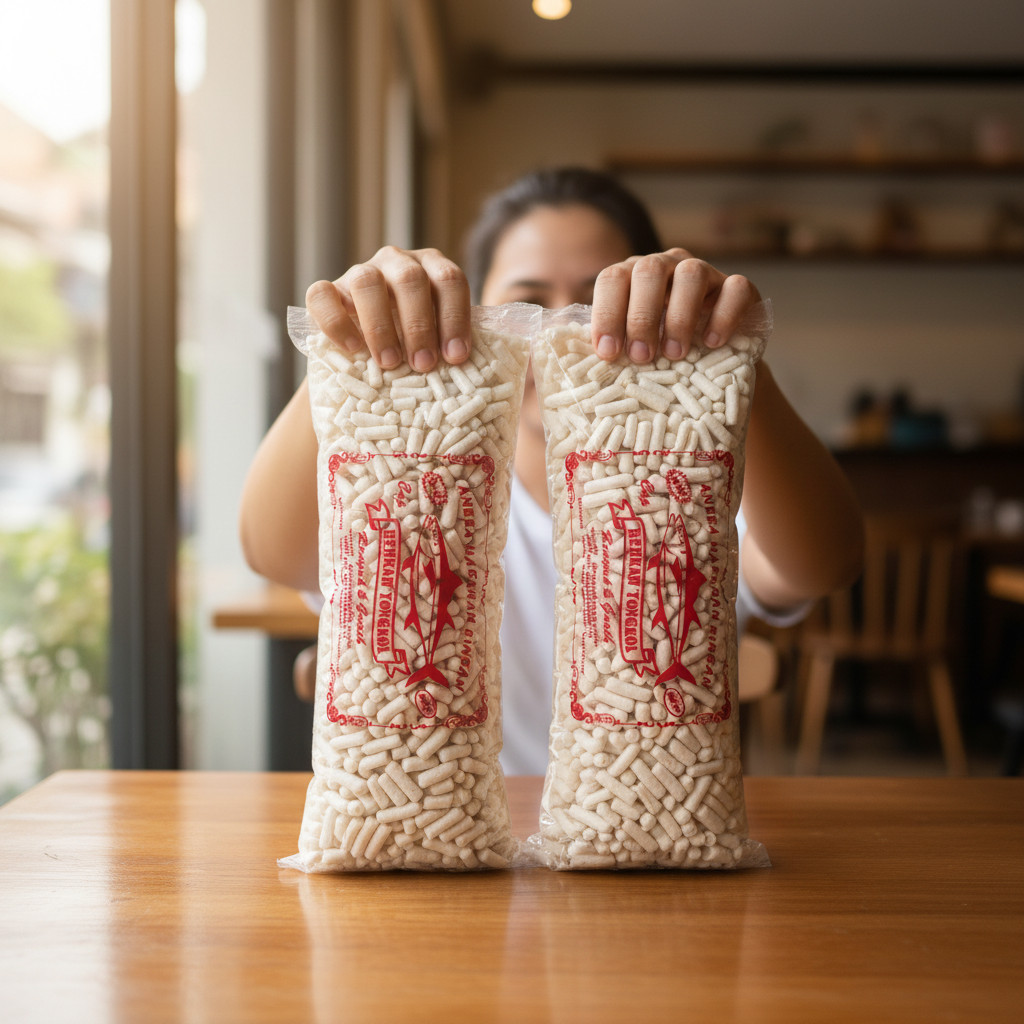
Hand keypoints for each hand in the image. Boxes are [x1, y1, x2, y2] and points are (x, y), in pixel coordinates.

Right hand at [305, 247, 471, 370]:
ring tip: (389, 363)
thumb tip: (487, 379)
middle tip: (423, 365)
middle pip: (411, 280)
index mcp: (432, 268)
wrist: (369, 352)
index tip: (455, 357)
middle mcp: (397, 263)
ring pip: (366, 282)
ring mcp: (360, 272)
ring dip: (380, 325)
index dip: (455, 318)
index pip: (450, 280)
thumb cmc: (416, 348)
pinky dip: (336, 322)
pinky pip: (322, 294)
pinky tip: (352, 349)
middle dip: (419, 325)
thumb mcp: (440, 340)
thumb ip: (456, 345)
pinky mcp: (328, 289)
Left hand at [590, 248, 760, 362]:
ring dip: (679, 316)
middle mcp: (666, 266)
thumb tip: (560, 361)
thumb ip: (606, 346)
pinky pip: (735, 288)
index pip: (612, 279)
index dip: (607, 314)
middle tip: (641, 357)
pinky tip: (712, 342)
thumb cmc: (660, 352)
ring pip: (691, 274)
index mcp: (632, 277)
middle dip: (641, 317)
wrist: (714, 360)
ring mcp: (705, 273)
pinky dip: (723, 314)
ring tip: (675, 354)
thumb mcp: (630, 346)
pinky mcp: (739, 288)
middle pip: (648, 272)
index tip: (608, 353)